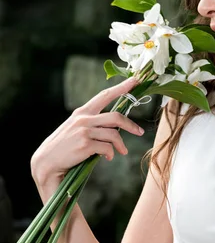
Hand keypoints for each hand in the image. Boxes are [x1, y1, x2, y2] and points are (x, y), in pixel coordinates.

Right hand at [31, 77, 145, 188]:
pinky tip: (107, 157)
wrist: (48, 162)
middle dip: (131, 125)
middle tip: (140, 132)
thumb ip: (93, 122)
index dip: (122, 87)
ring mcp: (84, 131)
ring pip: (114, 134)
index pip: (105, 95)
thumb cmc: (65, 145)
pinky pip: (107, 148)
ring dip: (121, 145)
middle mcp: (84, 118)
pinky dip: (110, 154)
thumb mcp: (76, 127)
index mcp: (82, 111)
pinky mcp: (85, 144)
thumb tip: (116, 125)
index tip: (136, 80)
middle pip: (116, 116)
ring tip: (122, 151)